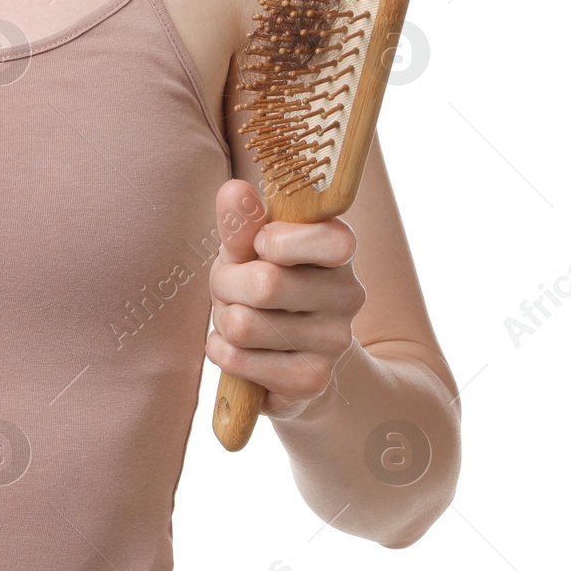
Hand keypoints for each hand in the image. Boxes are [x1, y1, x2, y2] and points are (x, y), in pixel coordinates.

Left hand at [204, 179, 366, 419]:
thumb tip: (235, 190)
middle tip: (230, 285)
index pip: (324, 239)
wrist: (293, 351)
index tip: (261, 244)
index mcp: (340, 248)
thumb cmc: (266, 279)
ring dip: (223, 318)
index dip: (273, 240)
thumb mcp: (250, 247)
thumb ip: (242, 222)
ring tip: (238, 315)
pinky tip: (238, 347)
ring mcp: (335, 342)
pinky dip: (221, 350)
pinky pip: (238, 359)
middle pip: (264, 284)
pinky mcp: (311, 380)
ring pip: (244, 324)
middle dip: (226, 283)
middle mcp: (349, 295)